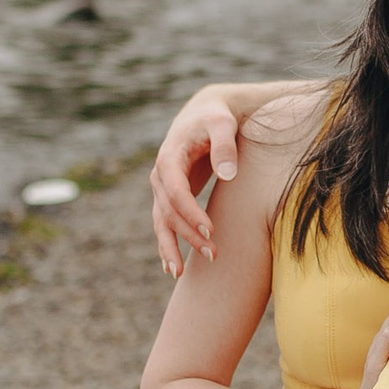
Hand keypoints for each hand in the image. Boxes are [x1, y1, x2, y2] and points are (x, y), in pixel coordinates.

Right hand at [152, 88, 244, 275]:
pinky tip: (172, 267)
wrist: (205, 114)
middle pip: (168, 212)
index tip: (211, 232)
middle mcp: (160, 175)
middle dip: (188, 235)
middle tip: (213, 254)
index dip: (191, 214)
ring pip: (161, 222)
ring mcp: (162, 187)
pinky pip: (164, 223)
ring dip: (171, 247)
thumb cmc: (217, 118)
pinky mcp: (169, 196)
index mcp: (170, 157)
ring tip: (180, 274)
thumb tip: (228, 174)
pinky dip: (166, 244)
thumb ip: (225, 146)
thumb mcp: (223, 124)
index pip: (176, 192)